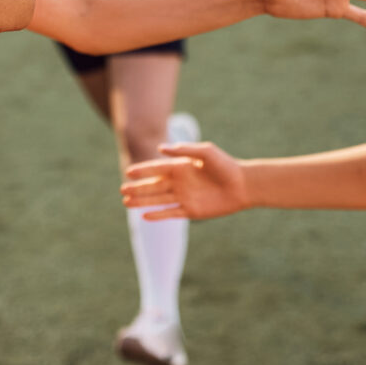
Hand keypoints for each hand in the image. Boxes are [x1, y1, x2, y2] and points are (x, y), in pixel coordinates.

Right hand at [121, 142, 249, 220]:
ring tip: (125, 202)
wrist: (243, 185)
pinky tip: (145, 215)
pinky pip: (170, 213)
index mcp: (181, 167)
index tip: (128, 172)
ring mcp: (184, 197)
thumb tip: (160, 148)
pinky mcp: (191, 211)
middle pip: (154, 186)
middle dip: (138, 188)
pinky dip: (158, 215)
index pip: (157, 169)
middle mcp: (180, 182)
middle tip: (122, 189)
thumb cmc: (226, 165)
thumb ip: (183, 150)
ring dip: (142, 201)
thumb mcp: (205, 152)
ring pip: (158, 200)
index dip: (143, 171)